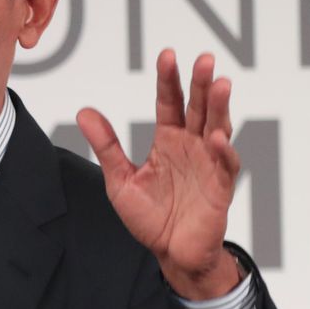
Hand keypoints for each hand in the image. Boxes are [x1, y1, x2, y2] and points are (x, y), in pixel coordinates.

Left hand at [77, 49, 242, 300]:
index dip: (169, 80)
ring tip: (219, 84)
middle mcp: (192, 146)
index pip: (170, 103)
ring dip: (219, 107)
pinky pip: (225, 164)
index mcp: (169, 140)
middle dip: (200, 83)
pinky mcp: (220, 186)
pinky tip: (217, 138)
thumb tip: (84, 112)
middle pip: (198, 108)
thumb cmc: (150, 217)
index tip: (167, 56)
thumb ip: (107, 146)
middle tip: (203, 58)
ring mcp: (209, 164)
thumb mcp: (120, 179)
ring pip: (218, 127)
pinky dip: (223, 150)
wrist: (170, 252)